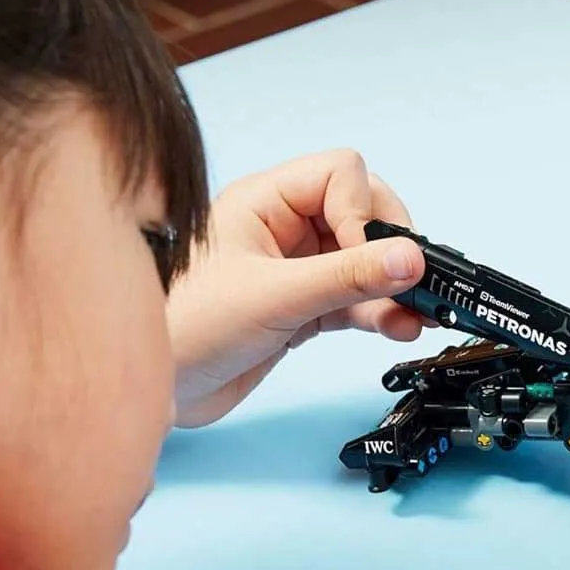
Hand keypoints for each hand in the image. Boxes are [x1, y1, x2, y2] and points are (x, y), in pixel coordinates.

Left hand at [167, 149, 430, 427]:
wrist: (154, 395)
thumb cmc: (181, 330)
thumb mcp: (274, 298)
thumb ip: (348, 277)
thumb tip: (411, 258)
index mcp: (264, 200)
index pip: (342, 173)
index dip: (363, 210)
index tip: (365, 254)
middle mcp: (283, 227)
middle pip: (364, 212)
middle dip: (388, 247)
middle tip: (403, 281)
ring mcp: (295, 268)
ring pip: (366, 261)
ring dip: (392, 287)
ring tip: (414, 314)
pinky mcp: (302, 308)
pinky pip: (357, 298)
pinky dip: (380, 311)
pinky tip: (397, 327)